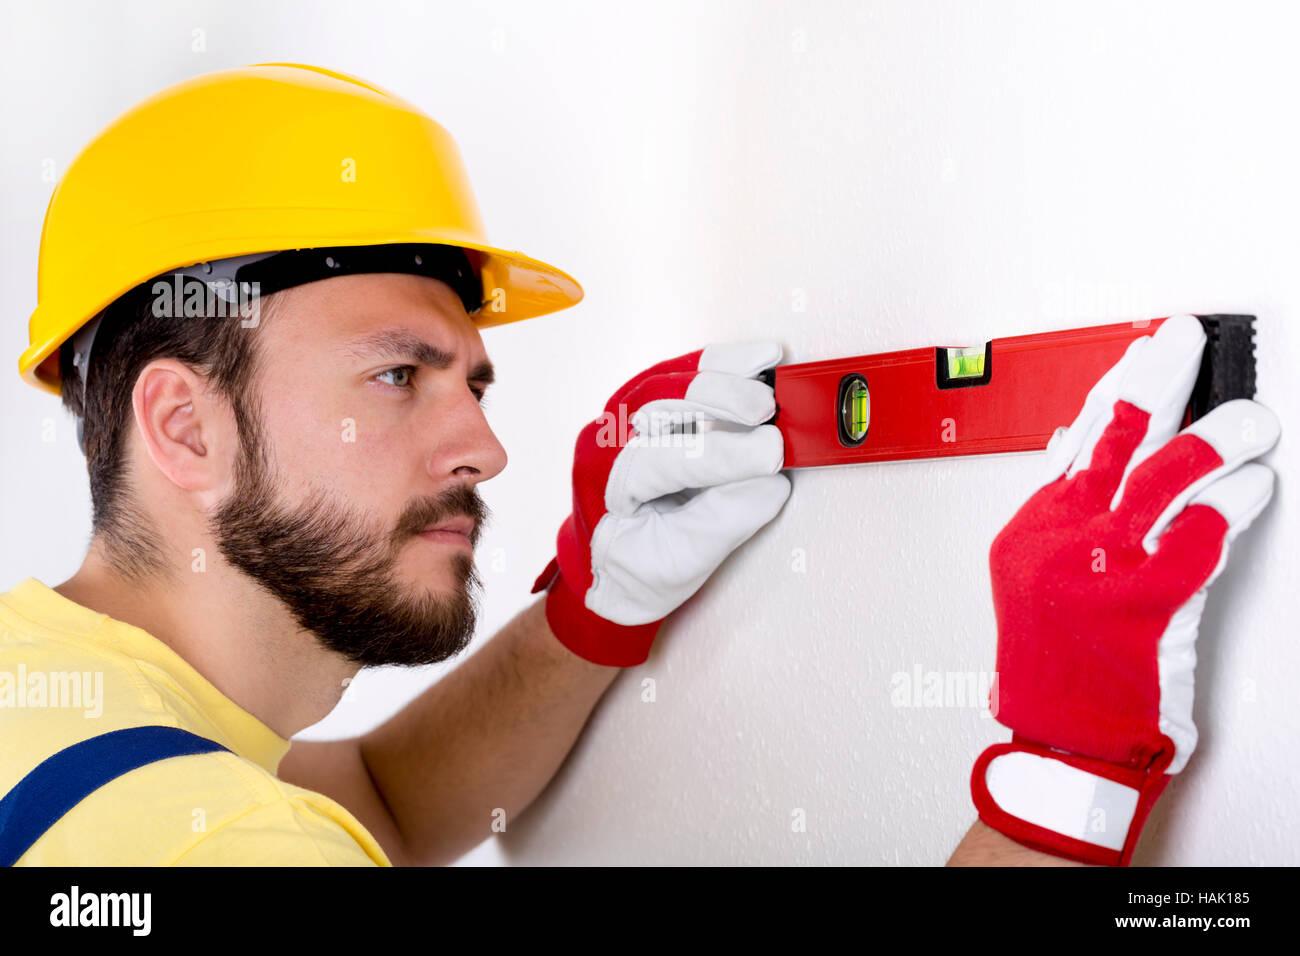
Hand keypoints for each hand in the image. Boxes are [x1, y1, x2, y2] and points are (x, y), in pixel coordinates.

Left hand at [531, 343, 790, 666]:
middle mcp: (608, 438)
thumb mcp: (675, 565)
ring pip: (673, 379)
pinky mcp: (650, 400)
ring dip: (726, 381)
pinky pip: (686, 370)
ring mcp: (625, 413)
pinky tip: (761, 359)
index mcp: (606, 483)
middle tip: (770, 421)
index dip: (723, 456)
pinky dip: (725, 363)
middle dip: (722, 405)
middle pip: (661, 403)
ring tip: (769, 396)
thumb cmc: (636, 568)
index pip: (664, 460)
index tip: (771, 458)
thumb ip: (718, 525)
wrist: (609, 563)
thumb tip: (769, 484)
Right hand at [970, 314, 1278, 865]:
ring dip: (1215, 439)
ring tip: (1250, 419)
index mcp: (1034, 526)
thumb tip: (1077, 449)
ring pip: (1163, 478)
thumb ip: (1061, 512)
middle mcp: (1063, 538)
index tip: (1145, 351)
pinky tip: (1254, 485)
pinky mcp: (1149, 603)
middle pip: (1114, 437)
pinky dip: (1235, 505)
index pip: (1078, 436)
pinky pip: (1202, 537)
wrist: (1059, 734)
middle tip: (1188, 343)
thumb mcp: (1036, 575)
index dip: (1117, 385)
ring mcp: (1104, 567)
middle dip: (1157, 379)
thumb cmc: (1053, 662)